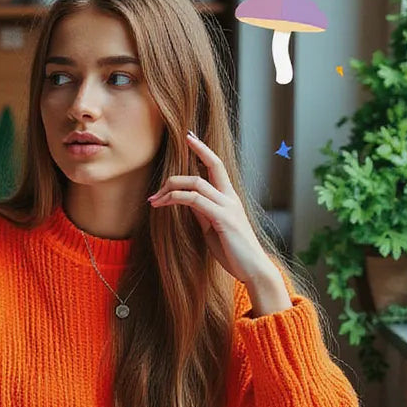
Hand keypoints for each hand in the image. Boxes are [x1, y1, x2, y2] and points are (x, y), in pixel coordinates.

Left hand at [149, 131, 284, 295]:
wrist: (252, 269)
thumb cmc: (234, 251)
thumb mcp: (213, 228)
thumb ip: (202, 212)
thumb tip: (186, 201)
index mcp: (230, 198)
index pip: (217, 166)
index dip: (203, 150)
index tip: (189, 137)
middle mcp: (231, 198)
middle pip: (211, 165)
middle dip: (192, 153)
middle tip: (164, 166)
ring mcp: (228, 207)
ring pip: (197, 183)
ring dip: (171, 187)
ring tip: (154, 199)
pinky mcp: (223, 218)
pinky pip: (196, 200)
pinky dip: (176, 198)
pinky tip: (163, 204)